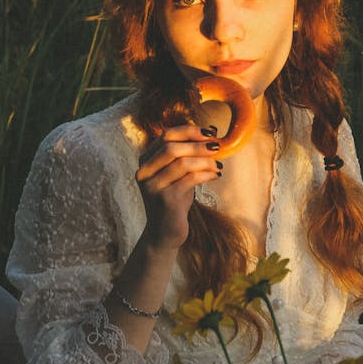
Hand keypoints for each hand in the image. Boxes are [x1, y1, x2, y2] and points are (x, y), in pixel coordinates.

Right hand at [136, 124, 220, 249]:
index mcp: (146, 161)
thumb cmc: (174, 200)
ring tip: (218, 165)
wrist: (164, 232)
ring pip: (182, 163)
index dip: (189, 131)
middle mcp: (144, 172)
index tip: (209, 133)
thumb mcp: (177, 174)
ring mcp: (153, 186)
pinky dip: (206, 174)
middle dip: (198, 145)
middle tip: (217, 147)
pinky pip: (190, 179)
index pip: (166, 136)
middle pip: (172, 148)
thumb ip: (186, 155)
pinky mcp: (165, 200)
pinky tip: (216, 175)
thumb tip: (210, 134)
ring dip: (205, 161)